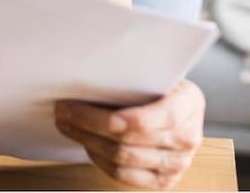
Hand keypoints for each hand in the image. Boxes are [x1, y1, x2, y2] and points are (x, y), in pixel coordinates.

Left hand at [55, 79, 205, 188]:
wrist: (186, 103)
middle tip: (62, 112)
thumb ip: (131, 74)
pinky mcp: (165, 179)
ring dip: (87, 142)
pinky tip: (87, 144)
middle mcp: (186, 138)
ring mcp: (177, 163)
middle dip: (85, 127)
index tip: (69, 106)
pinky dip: (100, 161)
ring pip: (121, 161)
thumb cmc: (164, 81)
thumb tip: (85, 73)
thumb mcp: (156, 68)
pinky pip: (125, 177)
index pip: (138, 121)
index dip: (97, 117)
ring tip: (67, 125)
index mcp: (187, 105)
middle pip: (124, 142)